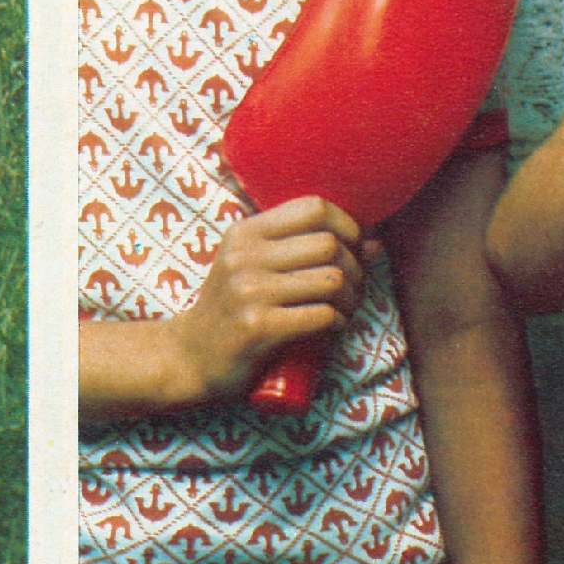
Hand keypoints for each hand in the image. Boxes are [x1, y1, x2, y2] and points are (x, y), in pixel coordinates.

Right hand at [161, 197, 371, 405]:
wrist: (190, 356)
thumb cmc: (232, 308)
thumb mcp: (254, 267)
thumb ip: (303, 249)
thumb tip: (373, 242)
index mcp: (245, 233)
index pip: (313, 207)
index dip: (346, 225)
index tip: (351, 248)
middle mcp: (245, 256)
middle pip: (329, 244)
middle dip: (355, 268)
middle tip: (351, 288)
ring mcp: (250, 291)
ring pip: (331, 280)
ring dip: (350, 298)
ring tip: (343, 308)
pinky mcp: (259, 328)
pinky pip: (321, 315)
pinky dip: (337, 322)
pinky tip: (331, 327)